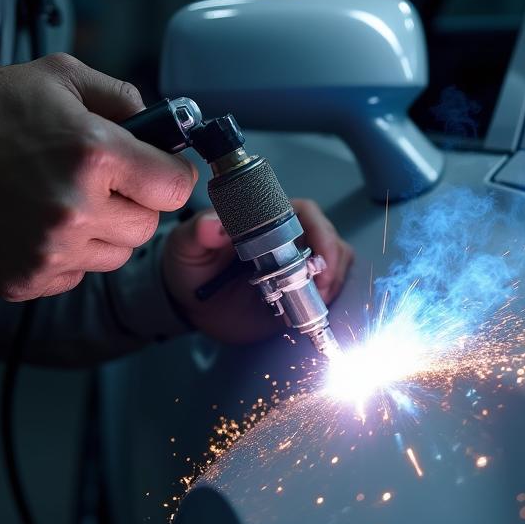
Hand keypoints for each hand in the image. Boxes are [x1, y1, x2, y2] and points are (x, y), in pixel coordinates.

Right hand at [0, 38, 196, 299]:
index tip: (157, 171)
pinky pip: (73, 277)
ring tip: (65, 201)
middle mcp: (76, 209)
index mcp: (96, 155)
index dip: (171, 176)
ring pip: (113, 256)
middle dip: (135, 204)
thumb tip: (166, 128)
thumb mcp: (66, 77)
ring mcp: (48, 250)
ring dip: (102, 233)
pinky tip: (37, 223)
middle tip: (103, 183)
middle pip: (148, 227)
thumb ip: (126, 100)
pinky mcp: (23, 279)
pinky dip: (65, 256)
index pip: (176, 188)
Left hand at [162, 198, 353, 343]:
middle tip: (319, 286)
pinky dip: (332, 299)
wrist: (193, 304)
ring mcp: (300, 265)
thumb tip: (213, 224)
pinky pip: (331, 289)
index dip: (319, 231)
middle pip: (329, 238)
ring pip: (337, 262)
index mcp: (267, 218)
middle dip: (331, 262)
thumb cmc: (192, 265)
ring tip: (317, 300)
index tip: (316, 257)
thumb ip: (198, 232)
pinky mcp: (303, 292)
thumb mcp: (187, 246)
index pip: (306, 213)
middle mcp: (290, 238)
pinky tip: (317, 310)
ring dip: (334, 281)